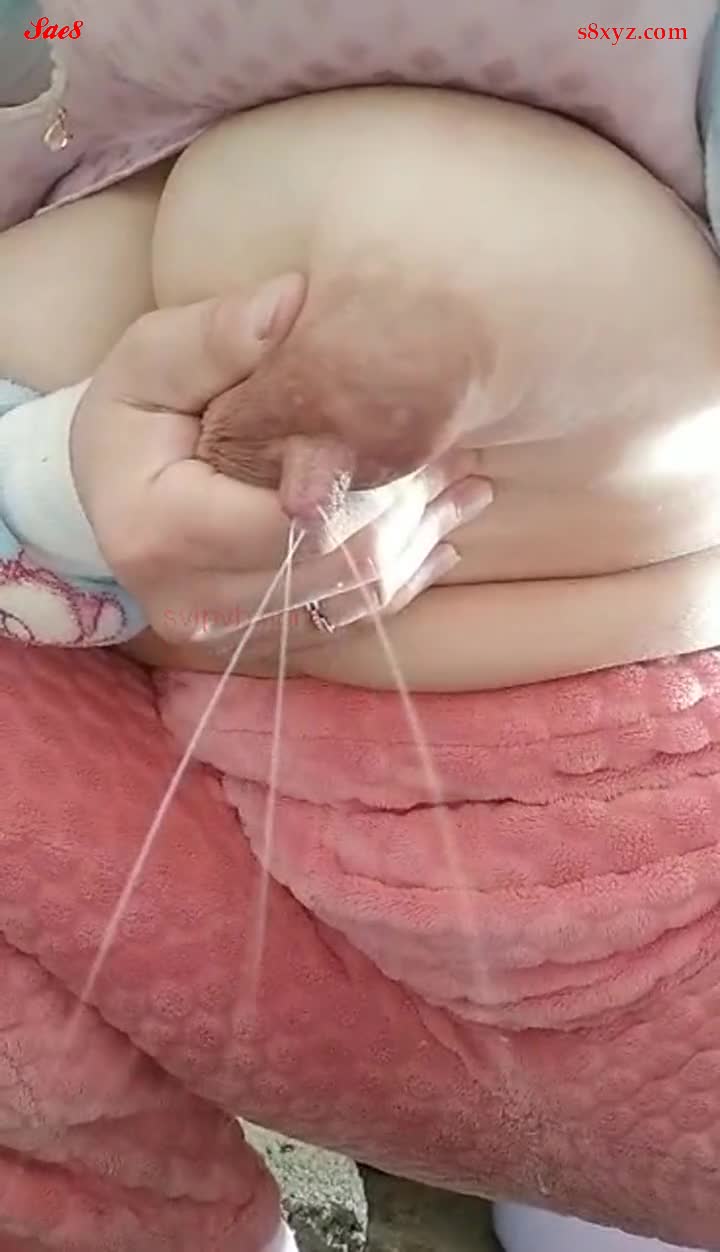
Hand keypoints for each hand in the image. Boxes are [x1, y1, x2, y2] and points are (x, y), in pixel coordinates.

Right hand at [71, 274, 490, 651]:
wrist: (116, 495)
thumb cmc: (135, 418)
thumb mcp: (152, 357)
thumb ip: (219, 335)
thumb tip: (293, 305)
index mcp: (159, 534)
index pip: (293, 517)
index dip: (364, 476)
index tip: (419, 431)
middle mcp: (193, 602)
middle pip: (336, 562)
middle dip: (408, 505)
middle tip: (461, 453)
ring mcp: (231, 635)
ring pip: (357, 596)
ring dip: (420, 539)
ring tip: (466, 483)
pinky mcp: (264, 643)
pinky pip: (354, 620)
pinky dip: (405, 574)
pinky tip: (441, 531)